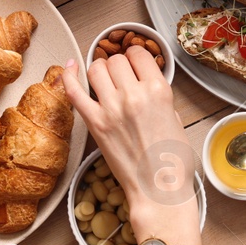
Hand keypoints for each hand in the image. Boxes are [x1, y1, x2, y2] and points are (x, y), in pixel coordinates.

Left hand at [60, 49, 199, 239]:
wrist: (159, 190)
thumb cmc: (172, 161)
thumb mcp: (176, 118)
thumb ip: (159, 97)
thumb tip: (146, 87)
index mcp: (158, 90)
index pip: (139, 54)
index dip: (135, 56)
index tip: (133, 62)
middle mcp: (134, 95)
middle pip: (116, 60)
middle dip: (118, 65)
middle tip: (120, 76)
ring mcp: (111, 108)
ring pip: (96, 69)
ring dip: (99, 70)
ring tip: (103, 79)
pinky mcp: (95, 124)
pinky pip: (75, 92)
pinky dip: (69, 77)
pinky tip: (69, 67)